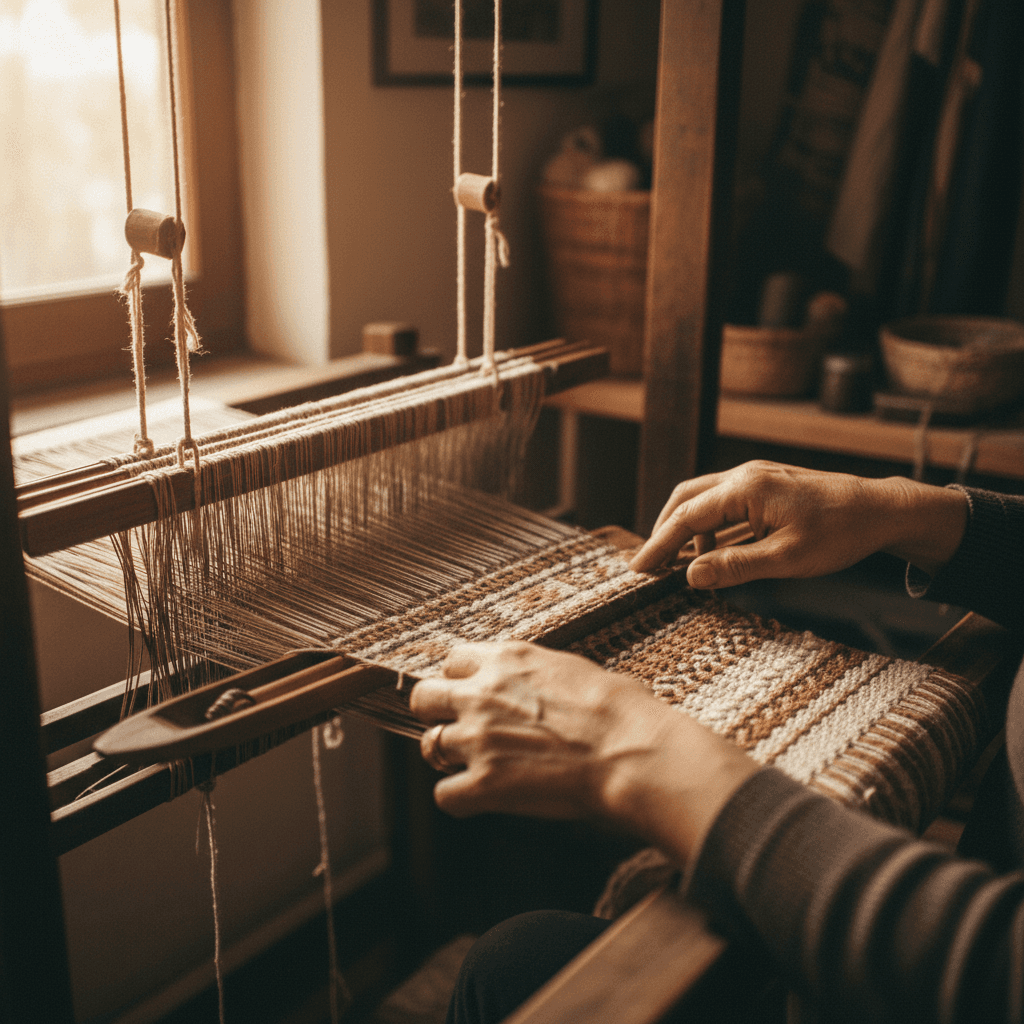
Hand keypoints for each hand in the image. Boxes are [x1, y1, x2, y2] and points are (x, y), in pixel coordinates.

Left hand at [409, 641, 757, 860]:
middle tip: (462, 729)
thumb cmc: (621, 711)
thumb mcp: (572, 670)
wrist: (633, 753)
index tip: (472, 693)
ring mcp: (479, 738)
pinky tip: (483, 799)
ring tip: (478, 766)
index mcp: (508, 659)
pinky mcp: (484, 783)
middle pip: (423, 697)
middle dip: (438, 714)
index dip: (460, 680)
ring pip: (429, 745)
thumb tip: (536, 685)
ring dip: (449, 757)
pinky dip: (460, 799)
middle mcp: (483, 693)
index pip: (452, 659)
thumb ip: (536, 675)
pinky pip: (444, 795)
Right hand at [629, 461, 967, 587]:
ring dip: (687, 530)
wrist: (881, 510)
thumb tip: (691, 576)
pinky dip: (709, 527)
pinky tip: (713, 552)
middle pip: (685, 500)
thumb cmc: (840, 533)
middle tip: (650, 565)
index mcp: (745, 488)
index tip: (638, 569)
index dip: (658, 544)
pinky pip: (724, 503)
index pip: (686, 517)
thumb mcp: (787, 559)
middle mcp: (744, 475)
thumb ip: (735, 566)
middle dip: (664, 532)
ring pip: (703, 499)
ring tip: (681, 565)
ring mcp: (755, 478)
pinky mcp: (766, 486)